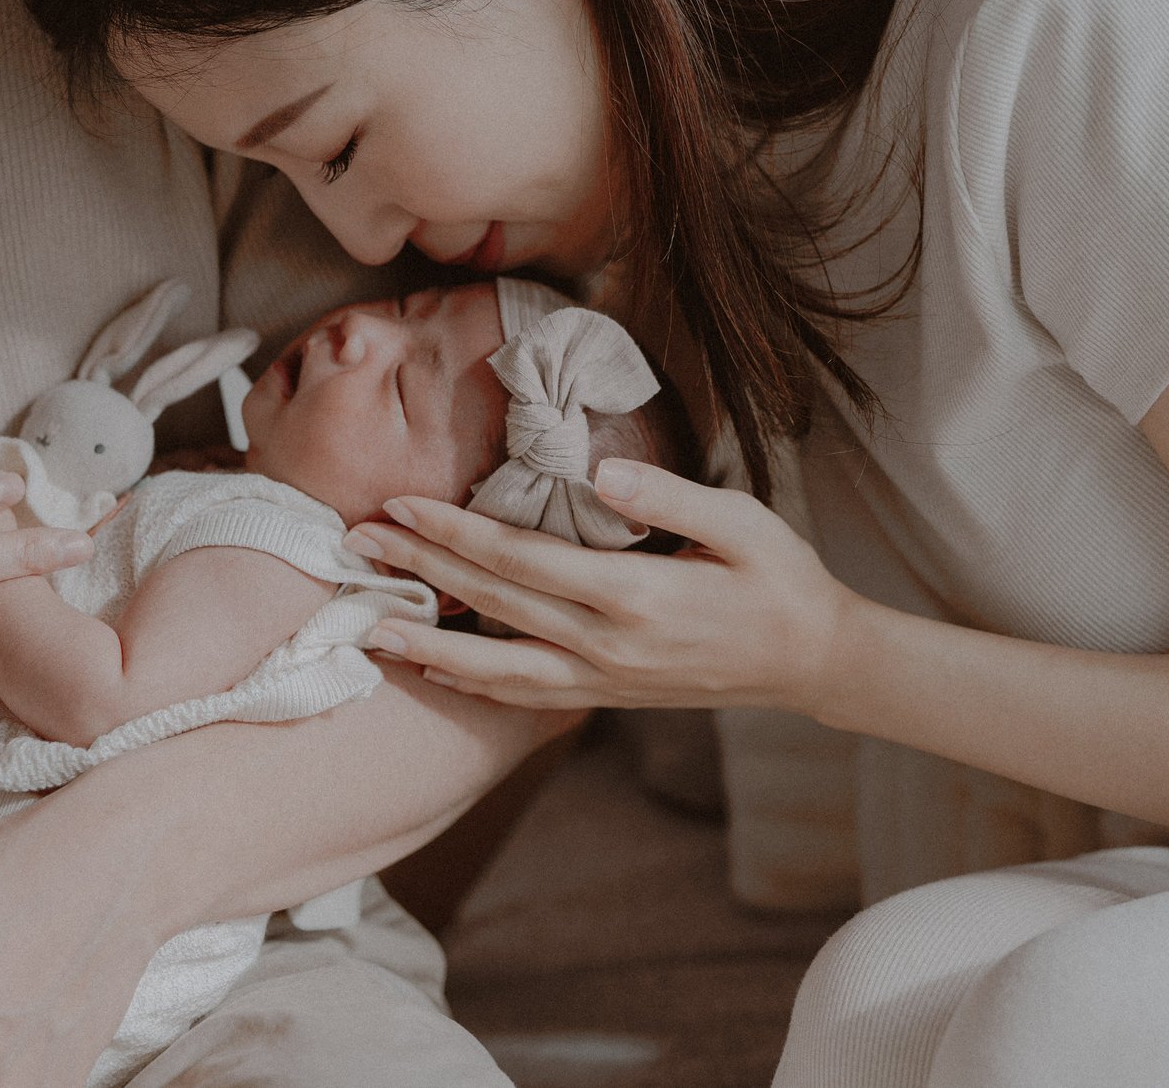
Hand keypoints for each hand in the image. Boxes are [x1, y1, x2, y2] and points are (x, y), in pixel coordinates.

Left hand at [346, 459, 858, 712]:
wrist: (813, 661)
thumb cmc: (779, 579)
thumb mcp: (741, 523)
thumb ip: (670, 498)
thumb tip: (599, 474)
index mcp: (634, 596)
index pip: (521, 560)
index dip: (454, 532)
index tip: (401, 503)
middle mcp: (607, 646)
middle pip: (493, 605)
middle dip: (420, 572)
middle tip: (355, 542)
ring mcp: (603, 679)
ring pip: (495, 668)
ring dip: (428, 643)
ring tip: (367, 625)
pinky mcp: (606, 695)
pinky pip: (523, 695)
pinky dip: (471, 682)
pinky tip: (432, 668)